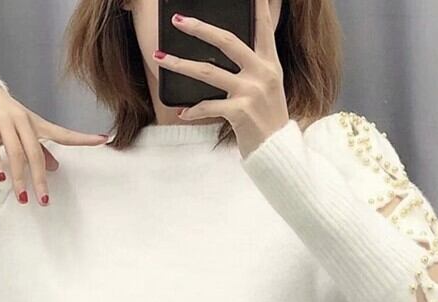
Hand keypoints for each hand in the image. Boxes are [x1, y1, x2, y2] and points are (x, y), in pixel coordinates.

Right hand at [0, 77, 108, 204]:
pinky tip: (1, 178)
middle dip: (40, 179)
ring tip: (22, 197)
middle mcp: (23, 121)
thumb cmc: (6, 115)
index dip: (83, 138)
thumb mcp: (26, 131)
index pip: (63, 134)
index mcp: (38, 124)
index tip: (104, 139)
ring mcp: (4, 120)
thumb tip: (55, 168)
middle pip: (35, 153)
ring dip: (19, 177)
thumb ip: (40, 150)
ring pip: (15, 152)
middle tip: (44, 201)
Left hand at [152, 0, 291, 158]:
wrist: (277, 152)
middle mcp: (262, 73)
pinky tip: (183, 113)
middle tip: (178, 20)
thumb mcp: (269, 87)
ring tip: (160, 58)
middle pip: (227, 41)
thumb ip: (254, 67)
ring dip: (179, 64)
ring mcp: (251, 92)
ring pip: (207, 71)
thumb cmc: (268, 119)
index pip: (263, 27)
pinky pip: (208, 106)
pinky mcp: (240, 113)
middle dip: (199, 28)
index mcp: (270, 64)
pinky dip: (193, 110)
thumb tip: (224, 53)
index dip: (257, 5)